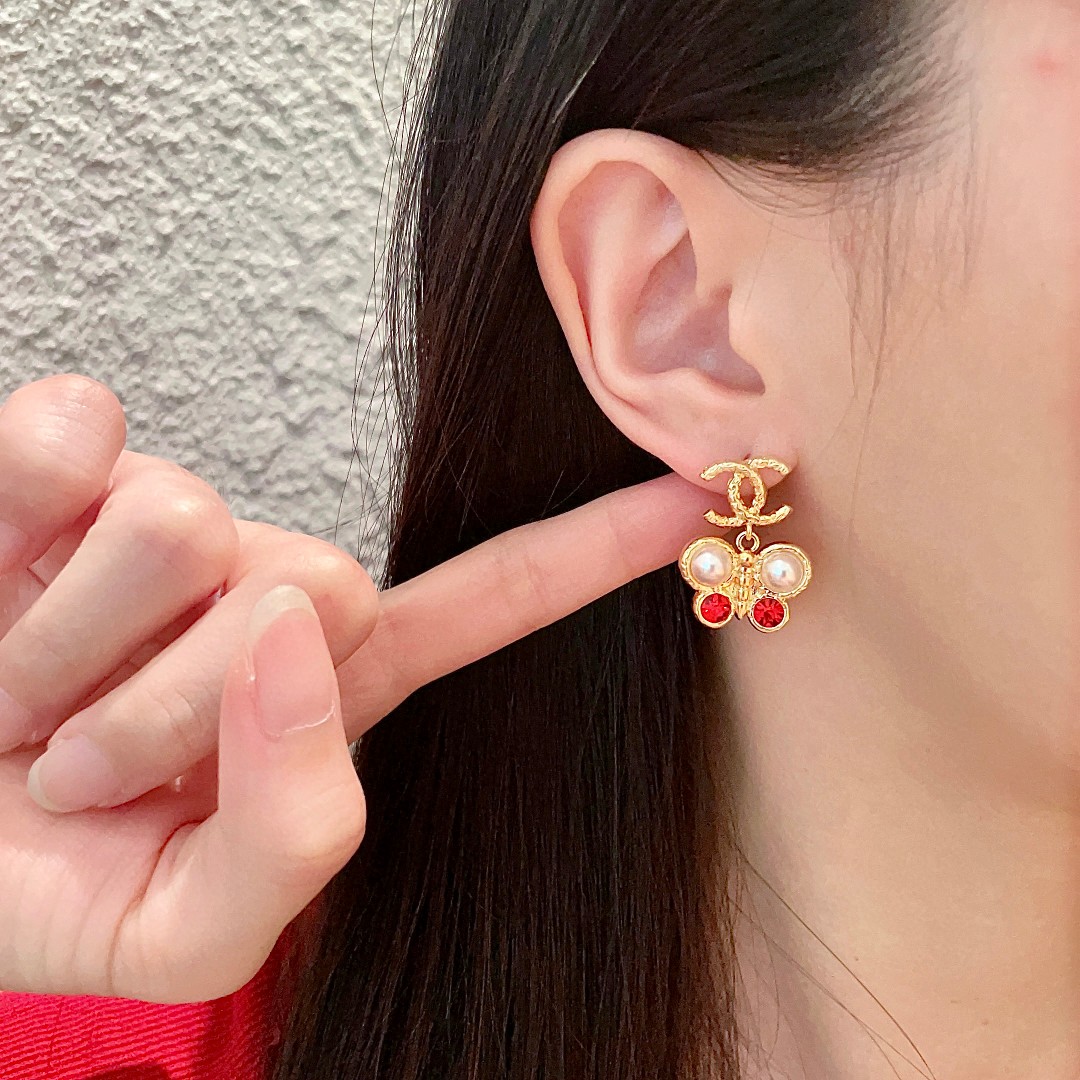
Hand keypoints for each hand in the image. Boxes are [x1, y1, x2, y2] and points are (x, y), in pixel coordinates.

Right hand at [0, 374, 715, 1002]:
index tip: (694, 501)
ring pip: (188, 528)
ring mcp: (164, 519)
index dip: (590, 552)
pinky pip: (75, 435)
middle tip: (92, 764)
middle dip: (181, 708)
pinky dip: (25, 517)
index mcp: (325, 687)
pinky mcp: (60, 468)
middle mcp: (261, 585)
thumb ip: (290, 836)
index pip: (487, 599)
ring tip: (30, 704)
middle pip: (312, 586)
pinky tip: (6, 570)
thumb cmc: (41, 884)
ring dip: (78, 660)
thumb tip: (297, 643)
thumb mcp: (184, 929)